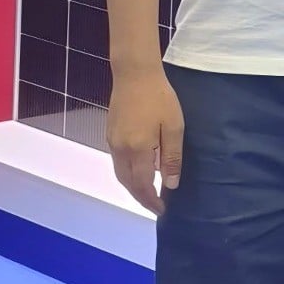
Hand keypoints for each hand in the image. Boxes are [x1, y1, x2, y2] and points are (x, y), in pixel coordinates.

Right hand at [108, 66, 184, 215]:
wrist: (134, 74)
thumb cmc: (159, 98)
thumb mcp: (174, 126)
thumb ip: (172, 157)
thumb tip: (170, 184)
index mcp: (138, 150)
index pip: (142, 185)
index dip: (151, 200)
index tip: (162, 210)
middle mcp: (120, 150)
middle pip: (128, 183)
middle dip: (141, 197)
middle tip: (155, 205)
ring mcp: (112, 142)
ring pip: (120, 174)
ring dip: (133, 187)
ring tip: (148, 192)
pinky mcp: (110, 134)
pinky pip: (118, 162)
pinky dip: (127, 174)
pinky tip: (139, 171)